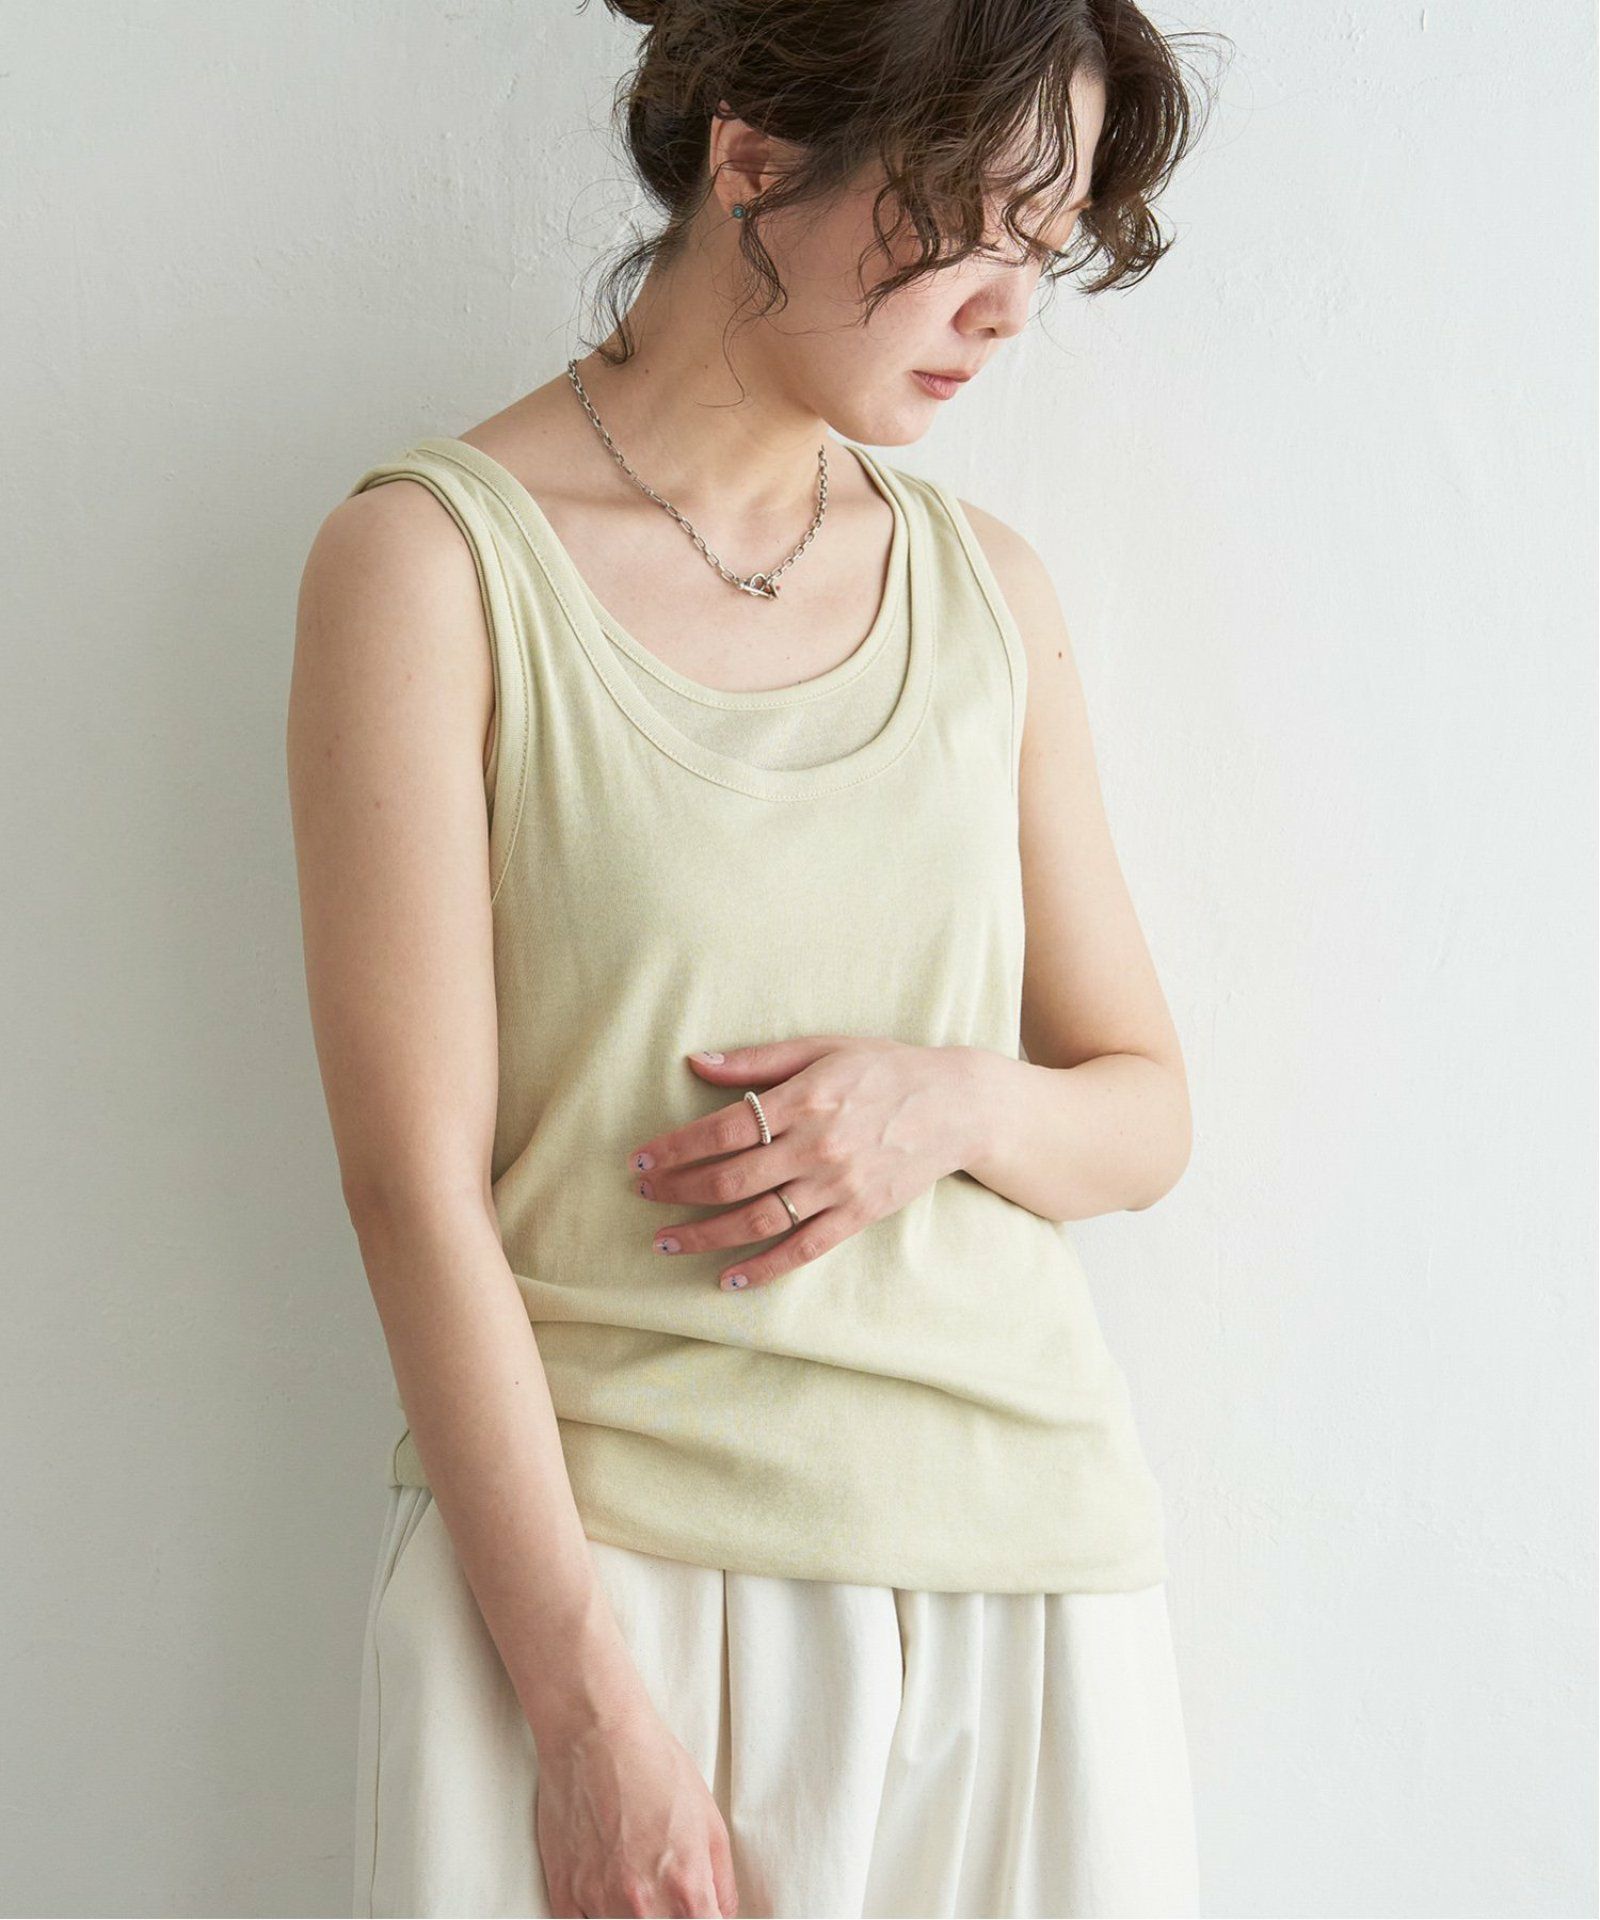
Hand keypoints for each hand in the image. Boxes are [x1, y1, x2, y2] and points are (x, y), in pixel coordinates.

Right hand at [535, 1692, 738, 1917]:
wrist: (595, 1734)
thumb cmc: (654, 1767)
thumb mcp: (710, 1821)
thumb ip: (721, 1883)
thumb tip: (721, 1915)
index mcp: (686, 1890)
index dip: (704, 1919)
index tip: (697, 1908)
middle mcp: (642, 1908)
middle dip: (670, 1915)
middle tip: (662, 1881)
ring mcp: (599, 1905)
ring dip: (632, 1916)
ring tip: (634, 1876)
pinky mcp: (564, 1897)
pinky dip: (597, 1912)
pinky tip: (606, 1884)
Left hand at [625, 1037, 974, 1291]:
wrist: (957, 1104)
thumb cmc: (884, 1068)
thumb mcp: (822, 1047)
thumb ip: (758, 1061)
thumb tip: (698, 1062)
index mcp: (804, 1099)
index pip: (722, 1129)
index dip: (674, 1148)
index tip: (640, 1159)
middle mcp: (817, 1146)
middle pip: (730, 1179)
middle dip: (677, 1191)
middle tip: (643, 1196)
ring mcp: (838, 1186)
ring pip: (757, 1220)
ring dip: (704, 1235)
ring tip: (666, 1242)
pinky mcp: (858, 1214)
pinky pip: (802, 1249)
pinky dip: (763, 1269)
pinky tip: (728, 1279)